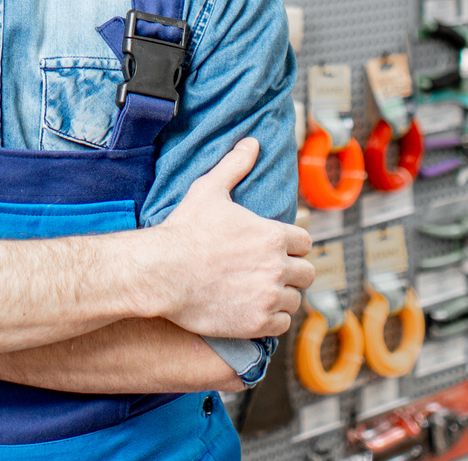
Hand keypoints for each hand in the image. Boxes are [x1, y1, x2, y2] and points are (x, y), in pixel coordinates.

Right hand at [138, 138, 312, 338]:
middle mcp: (276, 267)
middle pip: (306, 273)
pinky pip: (281, 325)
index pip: (305, 242)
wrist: (161, 272)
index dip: (293, 245)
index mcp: (272, 235)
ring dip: (282, 296)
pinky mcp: (255, 323)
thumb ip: (235, 165)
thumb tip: (252, 142)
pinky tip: (256, 311)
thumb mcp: (208, 189)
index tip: (280, 249)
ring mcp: (267, 297)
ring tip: (263, 292)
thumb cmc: (184, 230)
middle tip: (273, 272)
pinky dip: (272, 319)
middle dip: (293, 272)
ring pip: (294, 300)